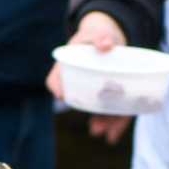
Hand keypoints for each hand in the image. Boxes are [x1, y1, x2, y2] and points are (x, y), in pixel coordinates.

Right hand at [47, 12, 132, 143]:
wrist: (111, 38)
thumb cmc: (99, 35)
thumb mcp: (98, 32)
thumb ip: (101, 36)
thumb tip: (105, 45)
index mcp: (69, 65)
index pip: (55, 78)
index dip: (57, 86)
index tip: (62, 95)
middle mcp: (78, 81)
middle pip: (77, 99)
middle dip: (86, 112)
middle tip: (94, 128)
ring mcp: (94, 89)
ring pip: (94, 108)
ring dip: (100, 122)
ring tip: (103, 133)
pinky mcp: (111, 95)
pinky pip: (111, 111)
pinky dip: (113, 124)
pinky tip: (113, 136)